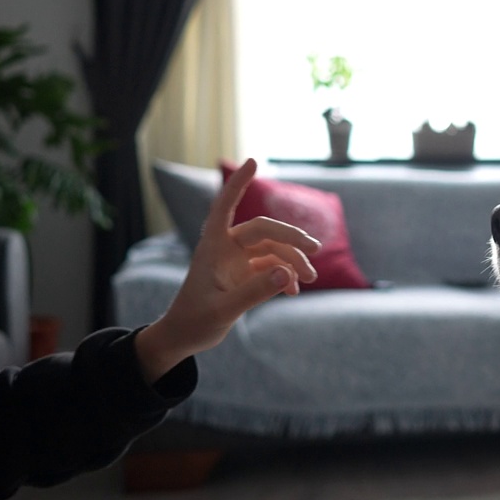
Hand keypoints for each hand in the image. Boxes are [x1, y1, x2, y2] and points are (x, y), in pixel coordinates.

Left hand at [134, 158, 320, 382]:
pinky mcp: (244, 274)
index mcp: (212, 247)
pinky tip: (295, 290)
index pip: (225, 207)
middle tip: (315, 249)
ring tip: (312, 279)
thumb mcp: (224, 311)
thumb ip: (255, 292)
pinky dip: (286, 275)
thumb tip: (286, 272)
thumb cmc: (194, 322)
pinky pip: (272, 266)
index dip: (238, 184)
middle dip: (291, 238)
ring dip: (293, 260)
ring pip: (272, 249)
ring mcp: (236, 260)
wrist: (183, 337)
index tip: (253, 161)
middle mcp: (226, 247)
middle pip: (264, 230)